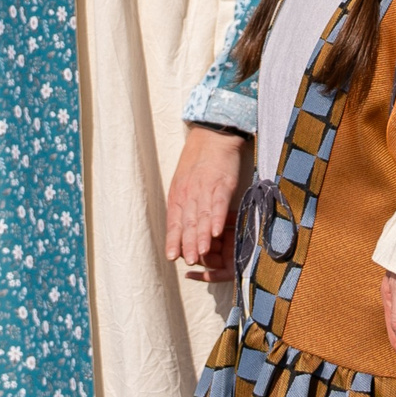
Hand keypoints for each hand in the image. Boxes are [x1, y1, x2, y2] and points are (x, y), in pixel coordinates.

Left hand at [165, 124, 249, 279]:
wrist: (213, 135)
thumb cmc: (198, 160)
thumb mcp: (183, 182)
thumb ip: (183, 204)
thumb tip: (181, 227)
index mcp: (178, 195)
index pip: (174, 222)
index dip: (174, 239)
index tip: (172, 257)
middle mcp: (189, 194)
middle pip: (188, 223)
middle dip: (187, 244)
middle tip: (188, 262)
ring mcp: (205, 189)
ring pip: (202, 217)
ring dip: (201, 237)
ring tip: (201, 254)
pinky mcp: (222, 183)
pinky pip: (219, 204)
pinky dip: (217, 218)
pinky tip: (217, 232)